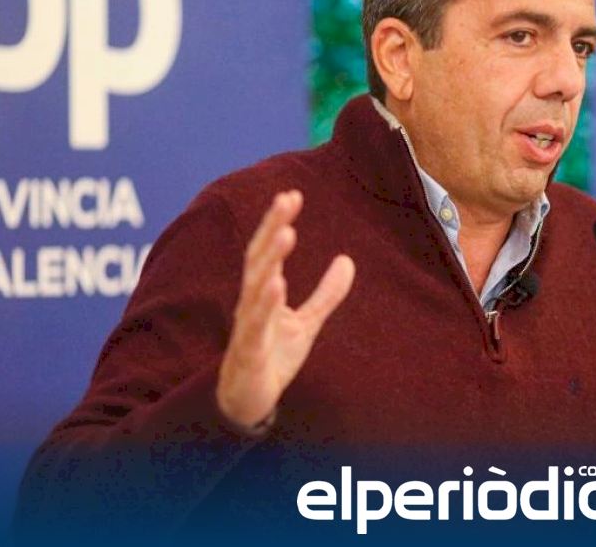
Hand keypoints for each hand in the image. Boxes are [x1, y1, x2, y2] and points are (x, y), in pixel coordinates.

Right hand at [216, 190, 355, 429]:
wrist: (249, 401)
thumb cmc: (272, 357)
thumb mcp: (306, 323)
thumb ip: (326, 294)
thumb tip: (348, 260)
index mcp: (263, 292)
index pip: (268, 251)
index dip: (277, 222)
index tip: (291, 194)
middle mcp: (251, 303)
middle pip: (259, 259)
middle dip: (271, 228)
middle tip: (286, 199)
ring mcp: (247, 326)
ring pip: (255, 287)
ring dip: (270, 260)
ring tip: (286, 233)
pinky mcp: (249, 351)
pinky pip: (255, 325)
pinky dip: (264, 304)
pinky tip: (275, 283)